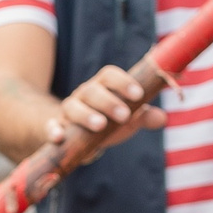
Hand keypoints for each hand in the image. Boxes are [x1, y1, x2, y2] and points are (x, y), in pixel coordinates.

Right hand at [46, 65, 167, 154]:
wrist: (77, 136)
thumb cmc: (107, 122)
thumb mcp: (126, 119)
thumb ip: (143, 117)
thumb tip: (161, 118)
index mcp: (102, 87)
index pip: (110, 76)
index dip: (124, 82)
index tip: (138, 95)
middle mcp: (84, 95)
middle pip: (92, 91)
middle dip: (109, 102)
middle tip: (124, 116)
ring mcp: (68, 111)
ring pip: (73, 107)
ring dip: (86, 115)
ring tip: (100, 125)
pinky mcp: (55, 127)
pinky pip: (50, 126)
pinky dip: (53, 130)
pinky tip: (59, 137)